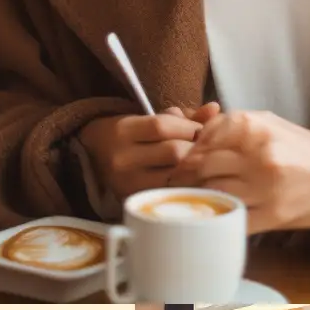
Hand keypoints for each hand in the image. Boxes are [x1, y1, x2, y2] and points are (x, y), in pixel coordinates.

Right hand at [78, 103, 220, 204]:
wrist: (95, 156)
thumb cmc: (131, 135)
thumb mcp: (150, 119)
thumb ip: (183, 116)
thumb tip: (215, 109)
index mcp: (122, 131)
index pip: (162, 126)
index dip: (188, 126)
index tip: (198, 129)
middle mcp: (121, 159)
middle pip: (173, 153)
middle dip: (194, 148)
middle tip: (198, 147)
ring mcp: (127, 184)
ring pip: (176, 175)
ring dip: (192, 167)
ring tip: (194, 162)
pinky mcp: (136, 200)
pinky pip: (171, 192)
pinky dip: (185, 184)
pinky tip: (187, 179)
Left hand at [171, 110, 309, 232]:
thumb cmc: (302, 151)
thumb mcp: (271, 125)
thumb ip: (232, 126)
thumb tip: (192, 135)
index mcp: (257, 127)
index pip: (203, 138)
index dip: (187, 151)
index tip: (182, 161)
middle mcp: (260, 154)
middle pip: (201, 166)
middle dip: (185, 176)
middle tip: (178, 183)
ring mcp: (266, 186)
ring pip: (212, 191)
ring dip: (199, 196)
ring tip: (195, 196)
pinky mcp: (272, 215)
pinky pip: (230, 215)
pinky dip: (218, 215)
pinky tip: (215, 212)